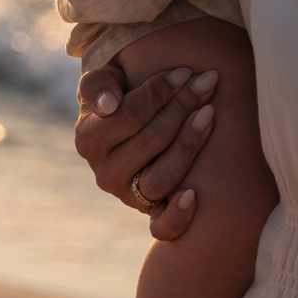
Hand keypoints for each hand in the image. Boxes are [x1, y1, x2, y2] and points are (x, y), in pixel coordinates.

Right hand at [75, 60, 216, 237]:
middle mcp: (104, 174)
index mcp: (87, 140)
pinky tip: (195, 195)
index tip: (186, 71)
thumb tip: (109, 106)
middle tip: (208, 83)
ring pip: (162, 178)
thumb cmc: (119, 99)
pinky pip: (162, 226)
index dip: (158, 92)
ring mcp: (128, 197)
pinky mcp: (150, 214)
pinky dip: (178, 215)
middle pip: (151, 141)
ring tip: (210, 114)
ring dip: (190, 144)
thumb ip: (98, 85)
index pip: (127, 116)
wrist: (131, 132)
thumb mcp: (103, 84)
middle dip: (182, 106)